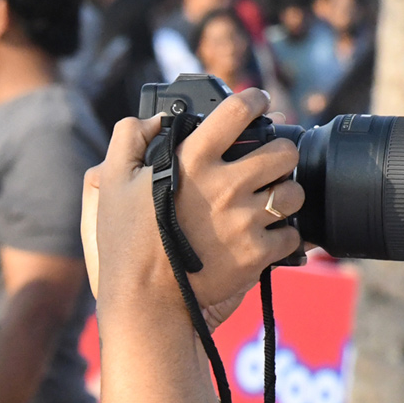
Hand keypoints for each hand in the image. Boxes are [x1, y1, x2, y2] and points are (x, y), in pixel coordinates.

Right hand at [82, 89, 303, 325]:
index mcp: (192, 160)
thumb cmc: (125, 244)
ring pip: (293, 194)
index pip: (237, 110)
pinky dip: (285, 237)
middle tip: (271, 163)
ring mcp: (244, 221)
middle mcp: (224, 186)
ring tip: (271, 204)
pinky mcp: (256, 255)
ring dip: (286, 196)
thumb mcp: (109, 183)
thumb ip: (128, 139)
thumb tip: (154, 119)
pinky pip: (291, 236)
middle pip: (283, 152)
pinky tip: (268, 238)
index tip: (258, 103)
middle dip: (282, 153)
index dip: (253, 100)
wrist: (145, 303)